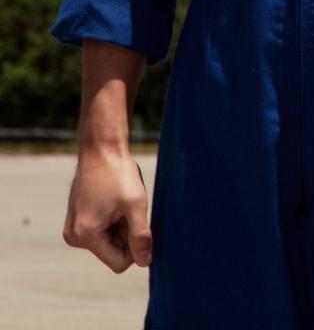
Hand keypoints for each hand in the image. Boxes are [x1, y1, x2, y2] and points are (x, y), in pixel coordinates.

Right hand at [63, 146, 151, 272]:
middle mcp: (74, 237)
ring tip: (119, 201)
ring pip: (108, 242)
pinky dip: (111, 220)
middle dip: (126, 233)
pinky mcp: (75, 220)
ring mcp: (72, 229)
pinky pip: (100, 232)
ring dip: (120, 226)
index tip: (136, 219)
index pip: (120, 263)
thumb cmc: (119, 172)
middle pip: (113, 252)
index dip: (135, 246)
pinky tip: (111, 199)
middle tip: (127, 206)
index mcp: (86, 235)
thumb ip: (141, 236)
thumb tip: (145, 262)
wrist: (101, 146)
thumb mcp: (136, 203)